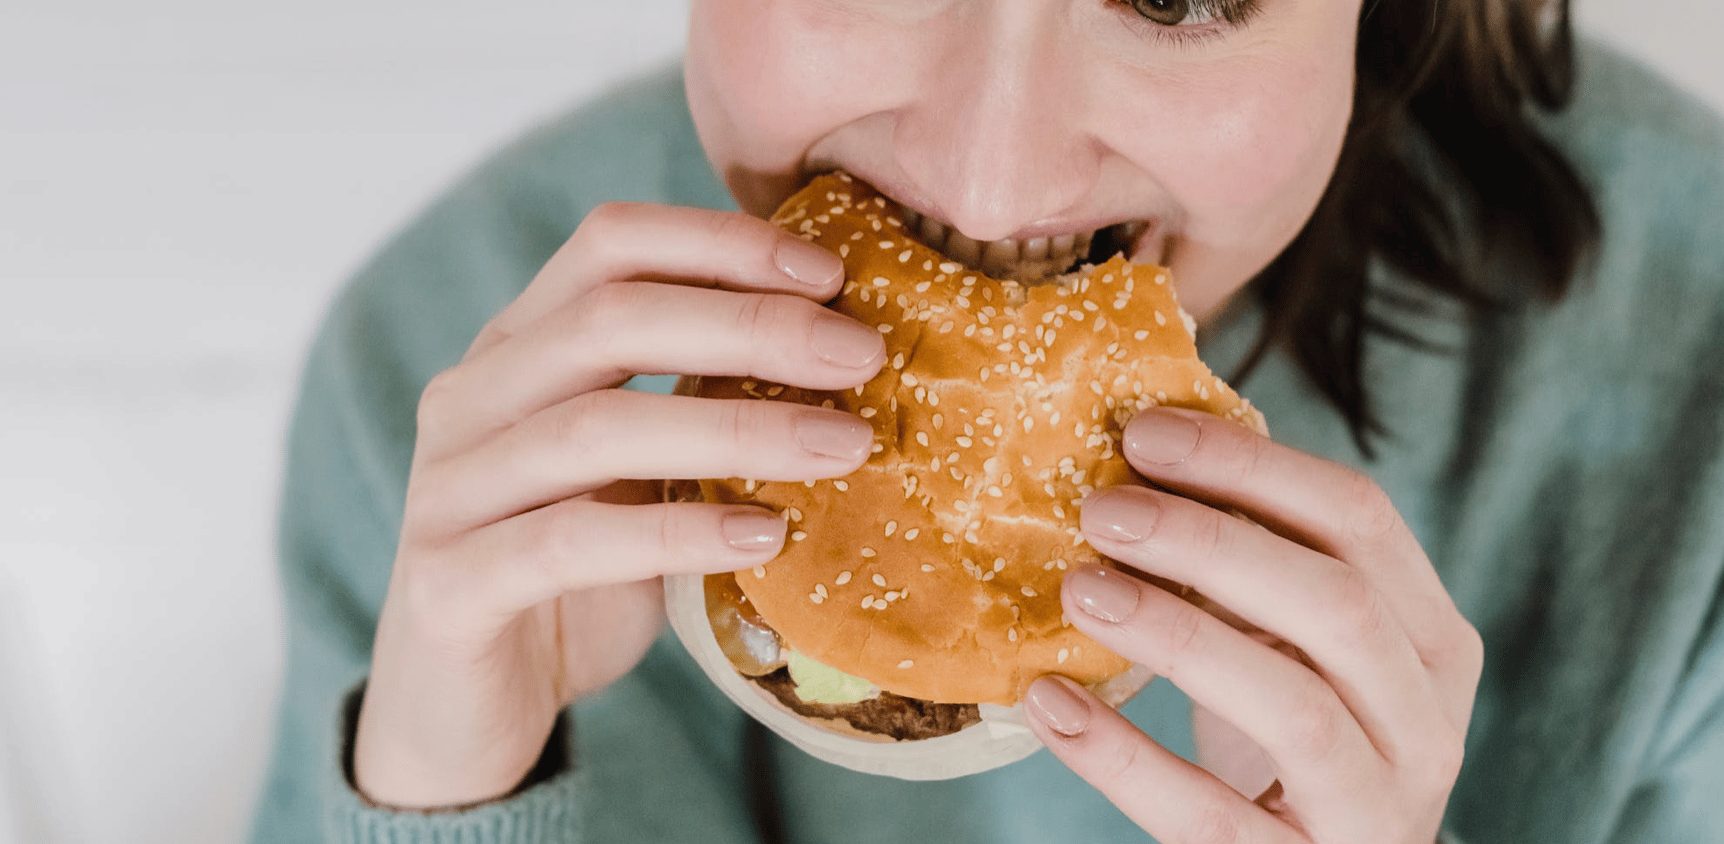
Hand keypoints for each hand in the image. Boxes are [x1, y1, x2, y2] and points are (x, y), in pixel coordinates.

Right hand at [353, 202, 886, 808]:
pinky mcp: (449, 585)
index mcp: (516, 348)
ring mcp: (448, 491)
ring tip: (845, 446)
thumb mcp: (641, 477)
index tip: (832, 273)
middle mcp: (469, 399)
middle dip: (751, 325)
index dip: (721, 243)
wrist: (469, 716)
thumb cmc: (575, 581)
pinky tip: (764, 537)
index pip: (610, 245)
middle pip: (608, 318)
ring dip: (737, 429)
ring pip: (594, 427)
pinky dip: (677, 533)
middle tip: (862, 355)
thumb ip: (699, 407)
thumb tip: (845, 354)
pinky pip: (569, 544)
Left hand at [1023, 407, 1483, 843]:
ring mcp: (1378, 808)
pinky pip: (1211, 816)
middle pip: (1336, 603)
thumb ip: (1252, 566)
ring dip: (1176, 635)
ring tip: (1079, 591)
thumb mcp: (1297, 649)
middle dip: (1210, 541)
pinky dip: (1123, 758)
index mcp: (1430, 640)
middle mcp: (1425, 722)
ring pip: (1295, 709)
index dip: (1250, 465)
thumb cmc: (1294, 744)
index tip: (1141, 432)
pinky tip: (1051, 703)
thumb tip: (1136, 455)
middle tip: (1100, 508)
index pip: (1360, 520)